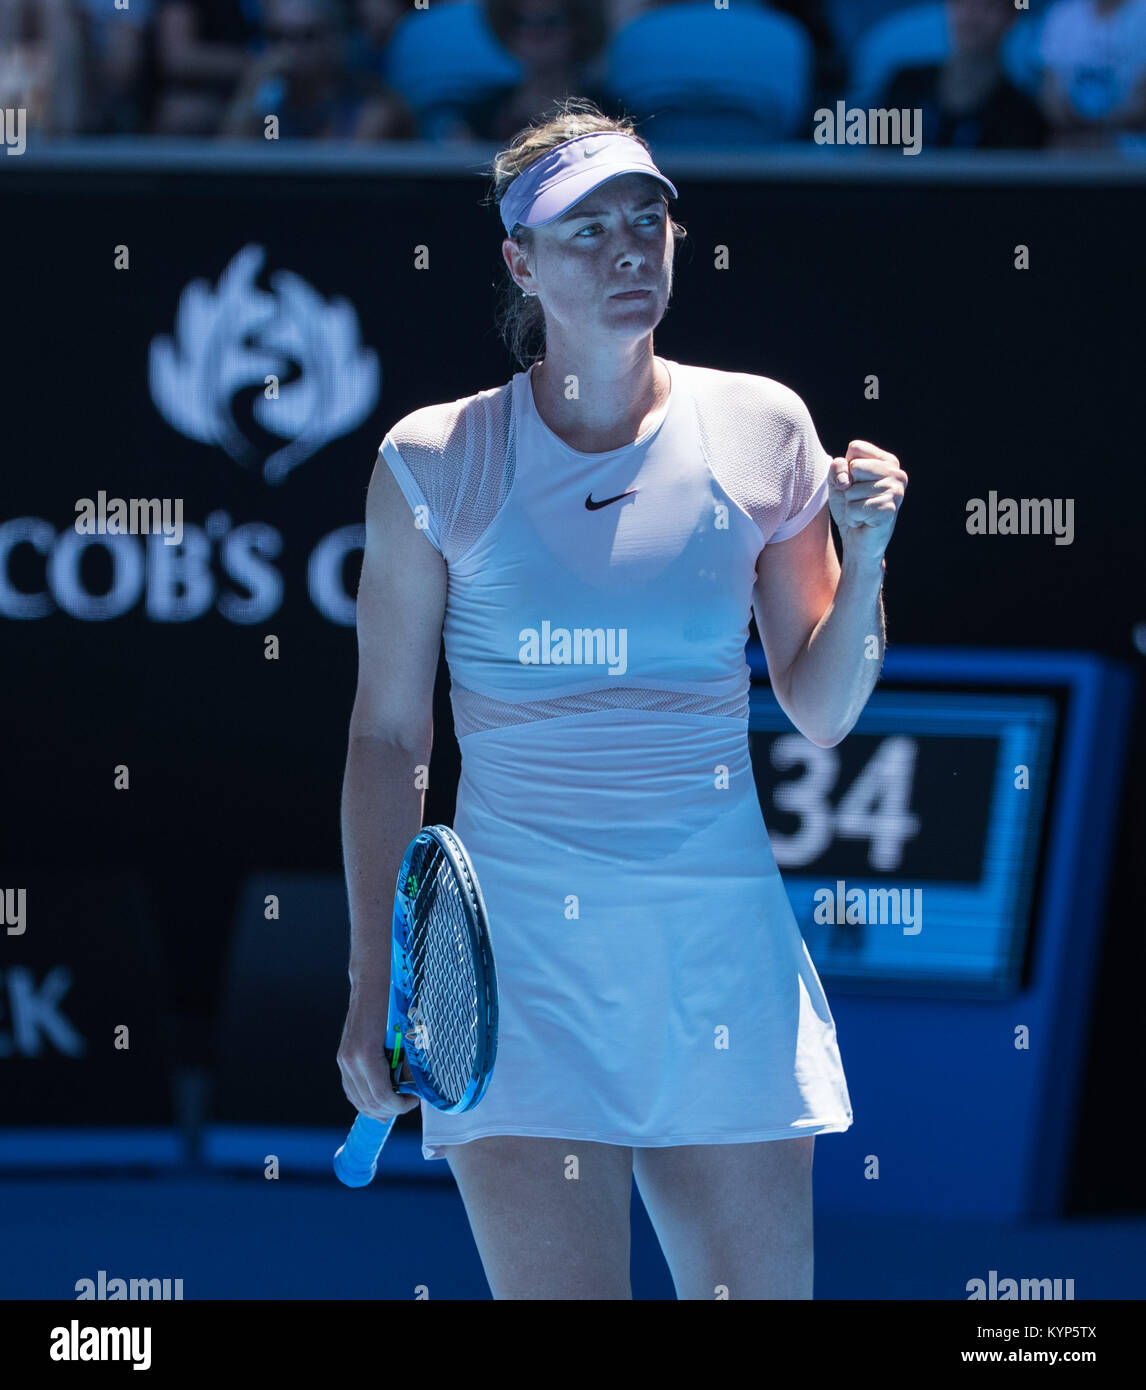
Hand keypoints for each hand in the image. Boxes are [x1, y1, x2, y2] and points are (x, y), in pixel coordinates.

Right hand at [337, 991, 419, 1122]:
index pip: (381, 1096)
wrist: (373, 978)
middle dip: (391, 1109)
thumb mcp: (410, 1032)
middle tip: (409, 1102)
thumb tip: (416, 1085)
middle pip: (368, 1102)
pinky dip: (365, 1097)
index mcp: (366, 1054)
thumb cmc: (394, 1001)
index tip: (414, 1100)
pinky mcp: (343, 1055)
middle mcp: (350, 1059)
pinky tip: (380, 1098)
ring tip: (396, 1103)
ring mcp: (344, 1058)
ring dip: (377, 1107)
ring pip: (357, 1098)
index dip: (400, 1105)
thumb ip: (411, 1062)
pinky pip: (351, 1087)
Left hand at [827, 440, 906, 562]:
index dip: (846, 467)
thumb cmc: (850, 509)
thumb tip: (845, 479)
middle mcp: (897, 474)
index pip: (856, 448)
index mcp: (888, 461)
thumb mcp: (838, 482)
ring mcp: (896, 491)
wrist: (859, 543)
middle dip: (848, 488)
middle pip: (855, 466)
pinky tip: (864, 522)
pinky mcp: (890, 510)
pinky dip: (853, 518)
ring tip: (862, 513)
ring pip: (852, 490)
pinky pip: (854, 508)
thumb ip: (837, 468)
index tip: (854, 484)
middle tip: (859, 501)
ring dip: (850, 505)